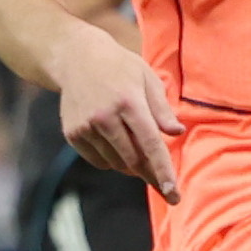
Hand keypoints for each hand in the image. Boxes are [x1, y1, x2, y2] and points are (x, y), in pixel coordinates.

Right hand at [54, 29, 184, 201]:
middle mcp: (105, 117)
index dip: (163, 171)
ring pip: (117, 163)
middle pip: (134, 159)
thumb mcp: (147, 78)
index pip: (150, 144)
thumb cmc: (120, 67)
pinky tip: (116, 144)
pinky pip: (99, 161)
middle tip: (163, 185)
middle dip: (151, 175)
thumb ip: (162, 108)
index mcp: (128, 101)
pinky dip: (112, 160)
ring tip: (137, 151)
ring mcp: (86, 127)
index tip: (172, 193)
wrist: (77, 57)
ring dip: (132, 165)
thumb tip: (177, 133)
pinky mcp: (73, 134)